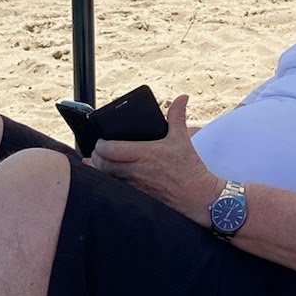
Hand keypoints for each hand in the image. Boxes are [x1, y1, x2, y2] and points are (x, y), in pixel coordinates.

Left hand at [92, 94, 221, 222]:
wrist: (199, 195)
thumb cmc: (189, 167)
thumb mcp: (182, 138)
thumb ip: (177, 116)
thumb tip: (182, 98)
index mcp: (146, 153)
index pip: (110, 149)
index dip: (100, 144)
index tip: (101, 141)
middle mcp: (137, 170)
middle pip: (102, 164)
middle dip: (96, 157)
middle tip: (98, 151)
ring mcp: (136, 185)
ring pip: (106, 178)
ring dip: (101, 170)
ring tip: (102, 163)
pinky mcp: (138, 197)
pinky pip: (116, 189)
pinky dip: (111, 183)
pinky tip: (112, 178)